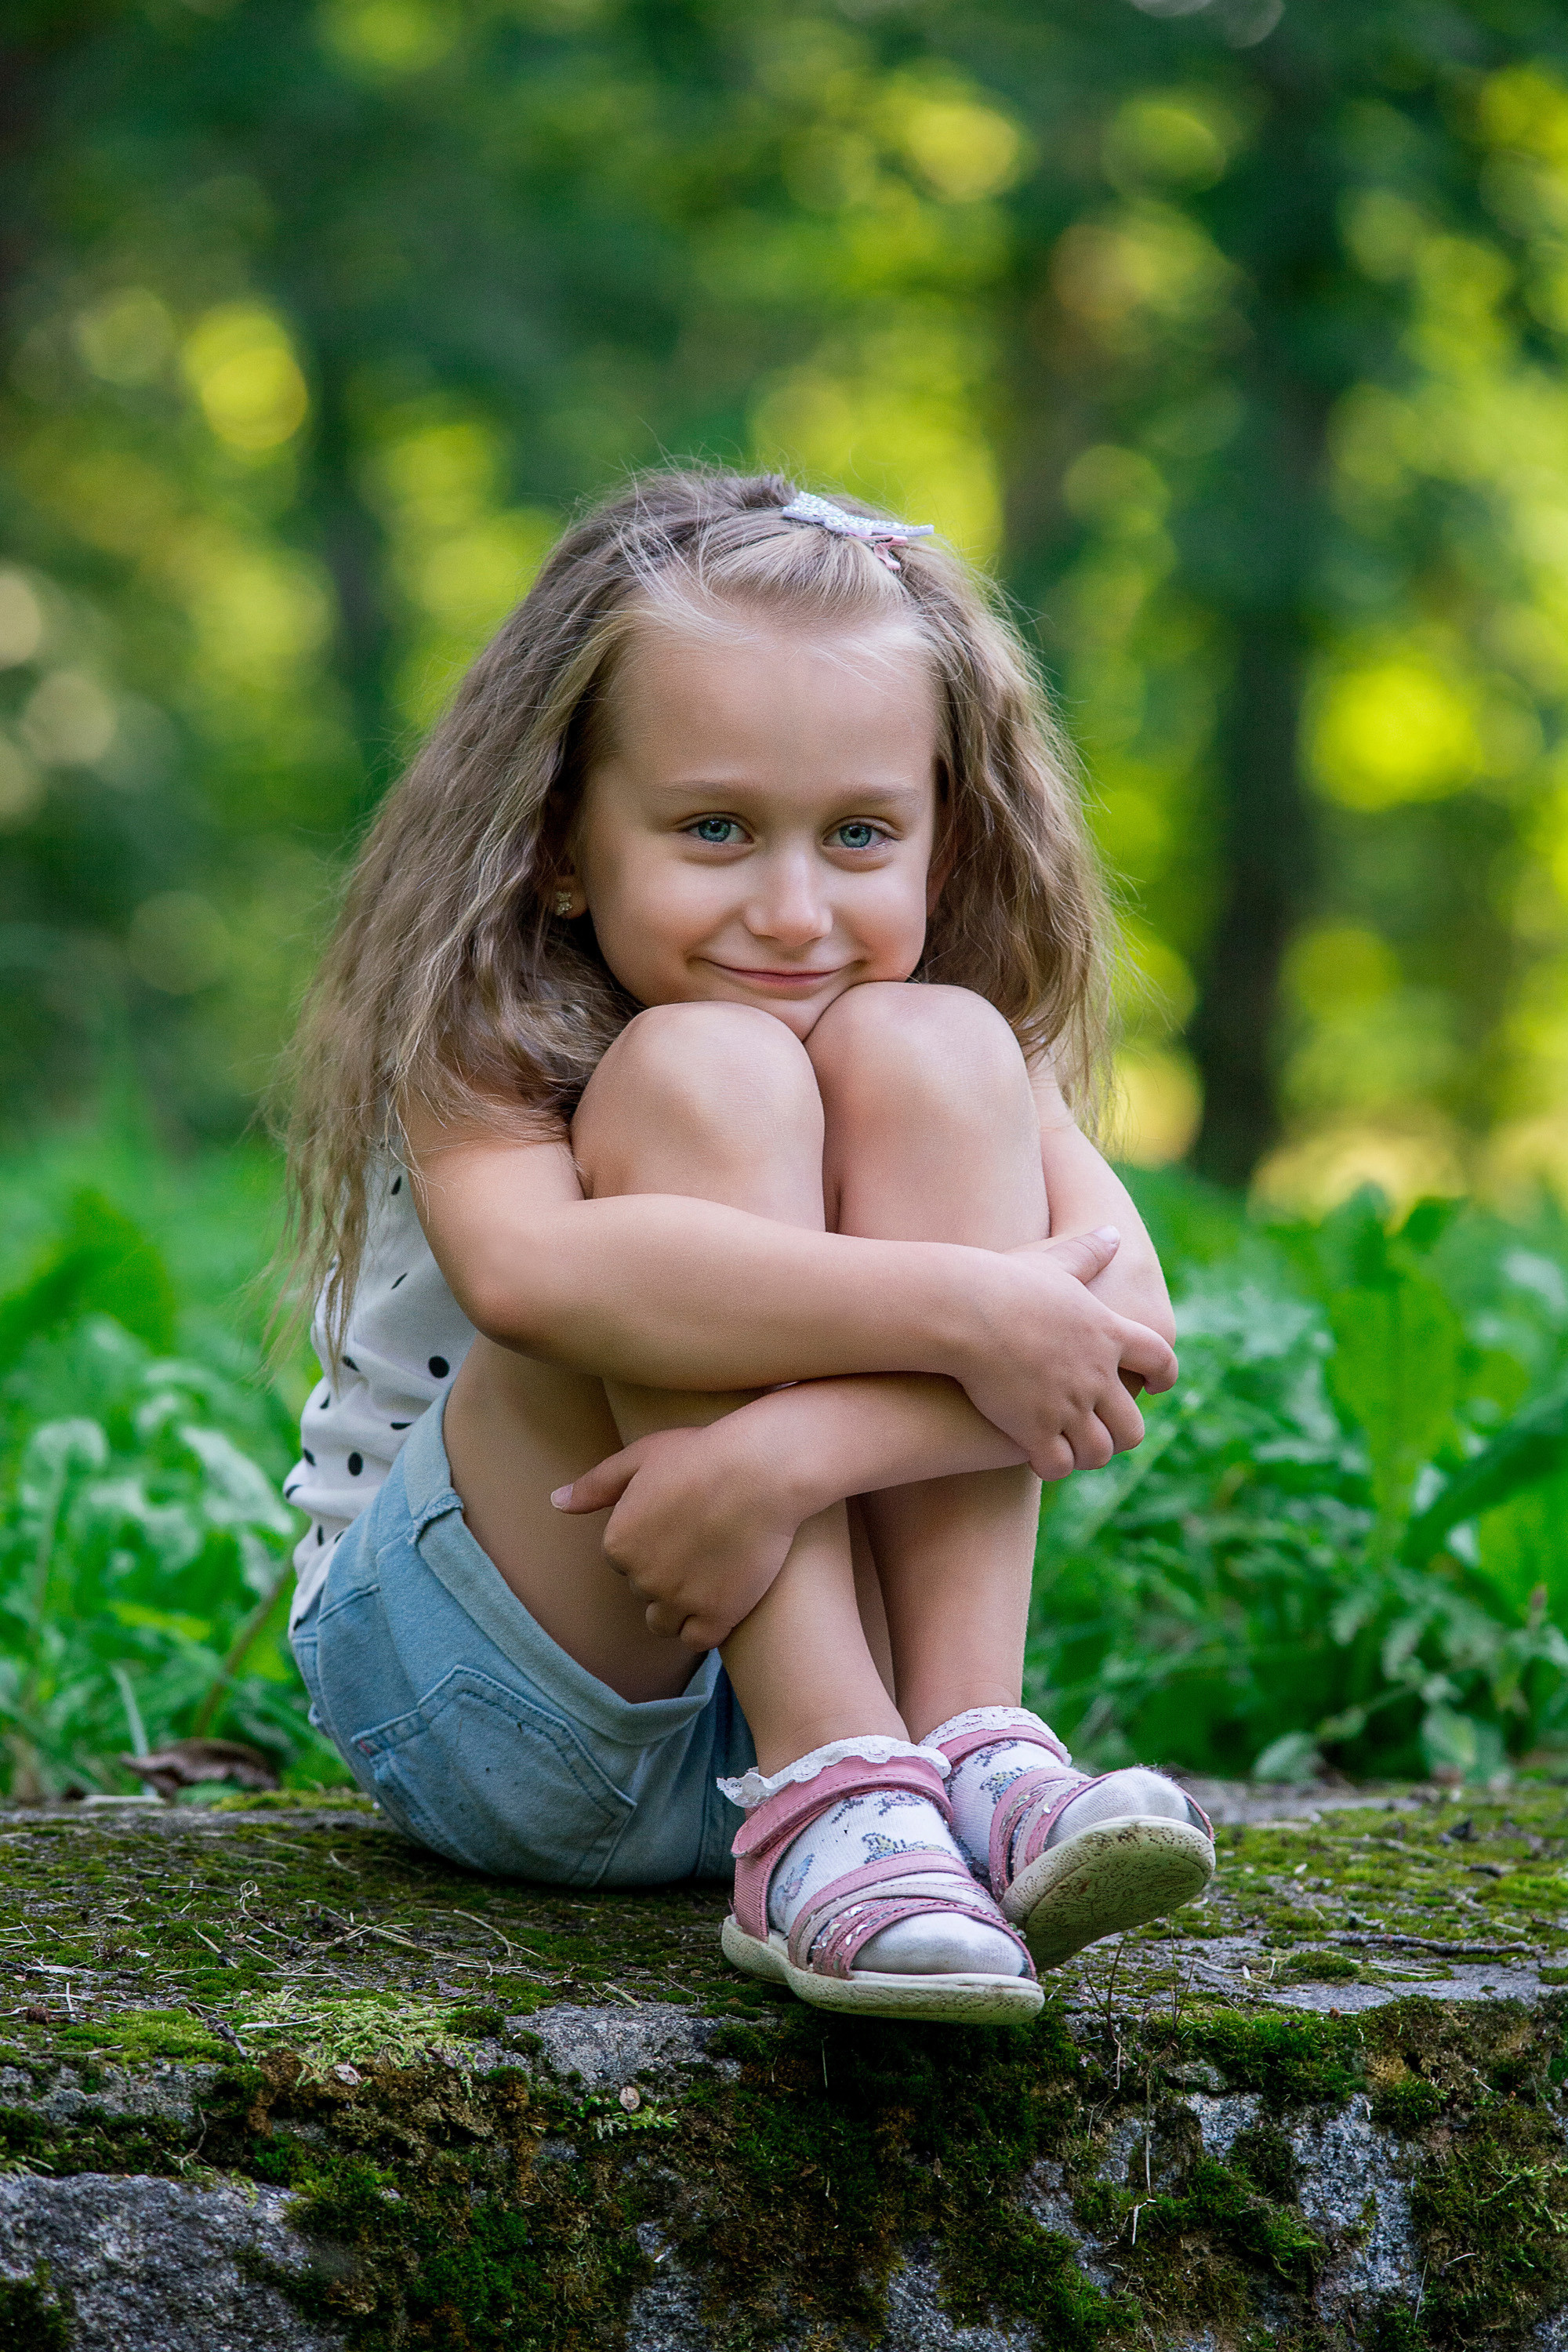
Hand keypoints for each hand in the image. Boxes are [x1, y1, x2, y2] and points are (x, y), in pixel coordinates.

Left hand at [550, 1415, 801, 1650]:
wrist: (762, 1470)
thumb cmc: (702, 1454)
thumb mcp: (640, 1457)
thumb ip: (596, 1485)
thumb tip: (556, 1502)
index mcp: (617, 1542)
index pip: (624, 1559)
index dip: (653, 1540)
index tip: (682, 1519)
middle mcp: (642, 1577)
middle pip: (646, 1588)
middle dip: (666, 1571)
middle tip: (703, 1539)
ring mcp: (679, 1600)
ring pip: (665, 1621)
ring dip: (680, 1605)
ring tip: (710, 1573)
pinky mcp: (718, 1615)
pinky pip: (697, 1639)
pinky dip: (705, 1625)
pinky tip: (722, 1599)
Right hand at [958, 1226, 1177, 1481]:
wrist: (964, 1310)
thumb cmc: (1003, 1281)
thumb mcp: (1053, 1261)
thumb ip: (1087, 1252)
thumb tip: (1114, 1232)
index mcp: (1109, 1334)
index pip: (1160, 1361)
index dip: (1163, 1376)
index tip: (1155, 1387)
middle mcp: (1097, 1375)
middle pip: (1132, 1425)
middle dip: (1123, 1434)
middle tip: (1108, 1435)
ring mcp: (1068, 1406)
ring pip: (1099, 1451)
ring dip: (1089, 1455)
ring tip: (1074, 1451)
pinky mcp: (1035, 1430)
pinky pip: (1058, 1465)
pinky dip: (1054, 1467)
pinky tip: (1039, 1458)